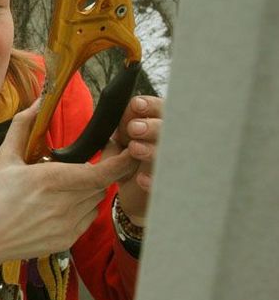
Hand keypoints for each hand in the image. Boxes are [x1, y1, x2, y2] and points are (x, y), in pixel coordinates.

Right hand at [0, 101, 137, 299]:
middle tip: (84, 163)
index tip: (131, 150)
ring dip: (89, 190)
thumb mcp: (4, 157)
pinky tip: (59, 204)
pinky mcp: (66, 240)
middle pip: (100, 184)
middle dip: (99, 171)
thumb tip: (38, 102)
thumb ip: (23, 126)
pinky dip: (82, 208)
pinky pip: (87, 218)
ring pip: (95, 201)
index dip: (121, 162)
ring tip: (63, 186)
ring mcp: (67, 225)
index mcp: (50, 180)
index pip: (100, 172)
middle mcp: (64, 204)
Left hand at [103, 96, 163, 225]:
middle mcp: (173, 143)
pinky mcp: (171, 187)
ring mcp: (176, 165)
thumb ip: (126, 125)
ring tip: (134, 149)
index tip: (136, 105)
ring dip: (153, 150)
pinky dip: (154, 181)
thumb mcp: (123, 141)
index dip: (152, 105)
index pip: (163, 110)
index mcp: (161, 125)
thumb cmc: (128, 160)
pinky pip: (167, 183)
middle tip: (134, 128)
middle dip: (153, 127)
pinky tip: (141, 179)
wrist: (133, 194)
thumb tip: (130, 110)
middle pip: (173, 130)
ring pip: (172, 155)